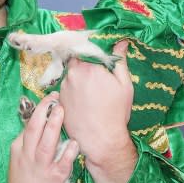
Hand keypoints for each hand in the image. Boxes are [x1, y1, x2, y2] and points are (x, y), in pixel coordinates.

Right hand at [8, 92, 78, 182]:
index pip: (28, 125)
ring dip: (54, 124)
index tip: (50, 99)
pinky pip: (63, 162)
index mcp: (18, 149)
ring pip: (46, 142)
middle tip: (55, 98)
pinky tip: (75, 142)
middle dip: (44, 111)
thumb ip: (29, 143)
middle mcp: (28, 156)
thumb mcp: (19, 161)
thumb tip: (42, 123)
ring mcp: (41, 167)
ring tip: (62, 110)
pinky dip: (69, 151)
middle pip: (34, 128)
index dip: (39, 110)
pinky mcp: (54, 179)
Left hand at [60, 41, 137, 182]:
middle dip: (86, 64)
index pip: (87, 48)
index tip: (100, 56)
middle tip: (97, 74)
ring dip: (79, 77)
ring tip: (92, 91)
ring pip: (71, 75)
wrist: (100, 139)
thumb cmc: (115, 112)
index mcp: (88, 67)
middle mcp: (72, 74)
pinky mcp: (59, 100)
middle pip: (77, 61)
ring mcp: (63, 88)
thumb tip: (121, 42)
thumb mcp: (124, 85)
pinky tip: (85, 100)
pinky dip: (74, 90)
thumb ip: (120, 61)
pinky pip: (66, 88)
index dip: (94, 51)